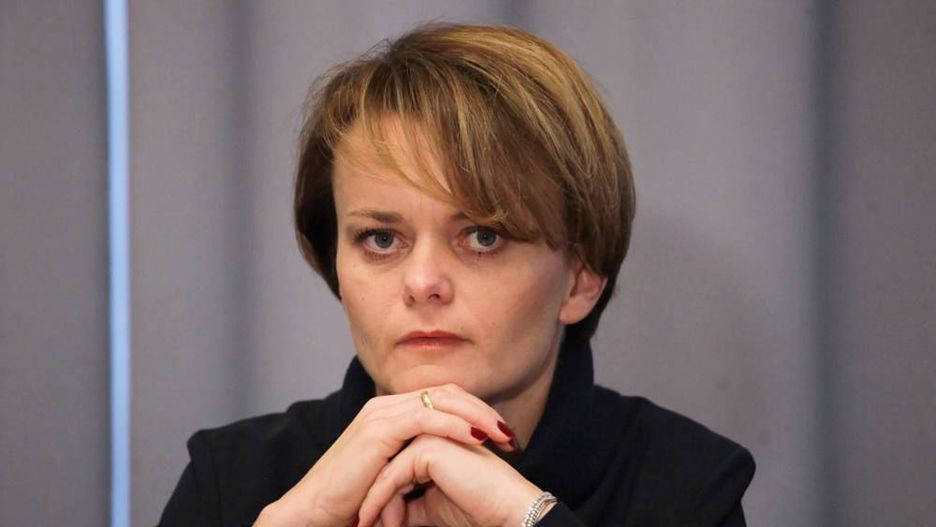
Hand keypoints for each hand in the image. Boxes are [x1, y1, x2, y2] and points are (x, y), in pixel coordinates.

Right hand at [253, 384, 515, 526]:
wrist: (313, 514)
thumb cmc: (351, 502)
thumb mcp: (393, 475)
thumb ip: (417, 461)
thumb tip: (450, 466)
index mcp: (389, 412)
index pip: (442, 398)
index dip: (474, 412)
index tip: (501, 435)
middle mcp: (384, 406)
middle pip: (446, 393)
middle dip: (482, 410)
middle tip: (510, 434)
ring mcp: (380, 414)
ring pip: (440, 401)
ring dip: (477, 417)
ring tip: (503, 436)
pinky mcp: (378, 430)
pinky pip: (426, 419)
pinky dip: (456, 426)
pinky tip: (478, 440)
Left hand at [357, 434, 546, 526]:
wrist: (503, 511)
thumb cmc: (475, 507)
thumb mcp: (431, 506)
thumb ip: (408, 502)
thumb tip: (386, 513)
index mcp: (432, 436)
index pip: (391, 460)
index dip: (376, 489)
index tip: (365, 517)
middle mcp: (429, 429)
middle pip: (384, 462)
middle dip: (369, 494)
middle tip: (358, 523)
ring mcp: (429, 433)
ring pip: (385, 469)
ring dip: (372, 501)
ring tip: (363, 526)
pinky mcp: (429, 446)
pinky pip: (392, 477)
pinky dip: (378, 502)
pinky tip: (370, 521)